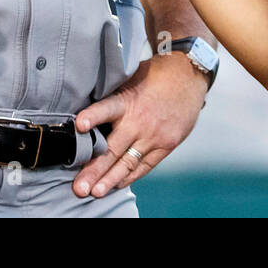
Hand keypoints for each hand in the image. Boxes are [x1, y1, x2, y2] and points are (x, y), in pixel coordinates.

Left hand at [70, 51, 207, 197]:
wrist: (188, 75)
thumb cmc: (154, 76)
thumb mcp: (131, 77)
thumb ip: (113, 98)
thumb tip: (87, 111)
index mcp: (128, 100)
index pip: (107, 109)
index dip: (93, 117)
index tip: (79, 126)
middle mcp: (140, 121)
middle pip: (113, 149)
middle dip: (94, 169)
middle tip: (79, 187)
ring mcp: (154, 135)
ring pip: (128, 162)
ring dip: (110, 179)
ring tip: (95, 192)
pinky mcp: (166, 144)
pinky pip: (145, 165)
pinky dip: (131, 176)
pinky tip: (117, 184)